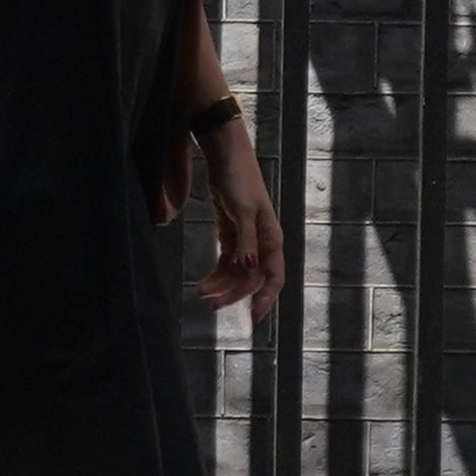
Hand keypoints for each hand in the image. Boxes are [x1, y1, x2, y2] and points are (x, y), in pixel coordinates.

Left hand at [193, 120, 284, 323]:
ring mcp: (246, 239)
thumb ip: (245, 240)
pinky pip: (226, 262)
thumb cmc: (239, 180)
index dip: (266, 298)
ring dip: (221, 285)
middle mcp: (261, 242)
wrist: (225, 157)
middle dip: (234, 294)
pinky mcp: (231, 234)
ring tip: (201, 294)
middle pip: (251, 278)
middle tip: (212, 306)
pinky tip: (204, 282)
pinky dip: (216, 273)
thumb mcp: (243, 209)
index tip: (255, 319)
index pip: (274, 276)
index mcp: (271, 238)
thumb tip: (249, 268)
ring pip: (237, 273)